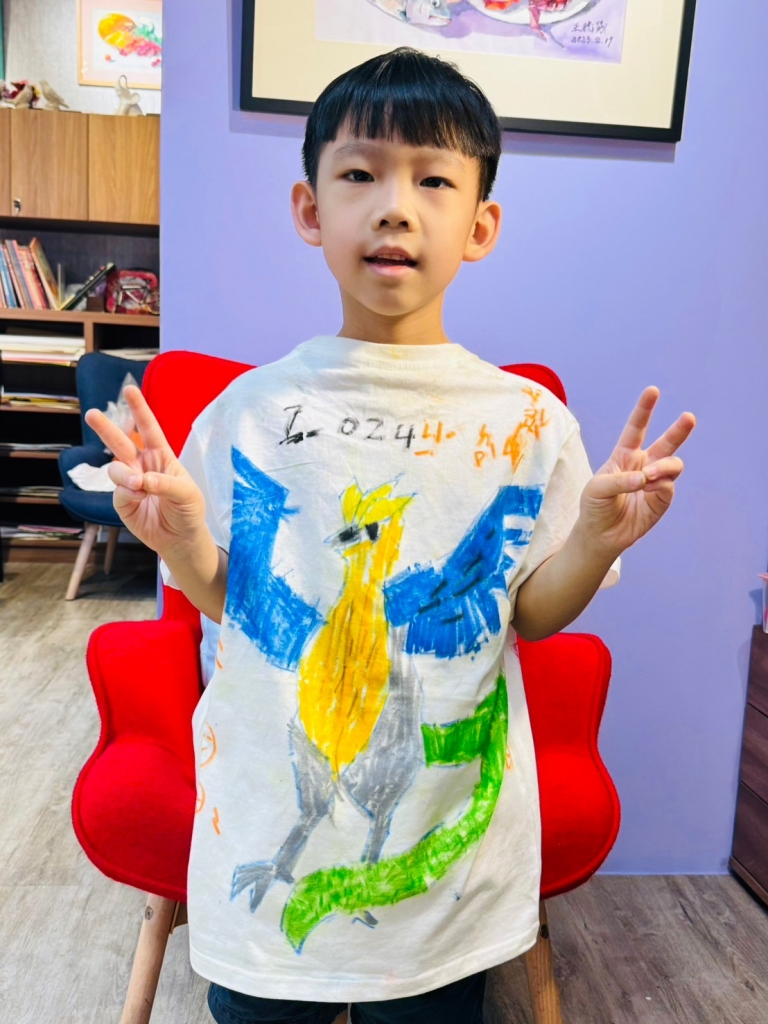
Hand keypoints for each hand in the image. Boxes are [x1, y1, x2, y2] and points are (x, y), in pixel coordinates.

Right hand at [84, 385, 207, 554]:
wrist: (181, 538)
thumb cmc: (189, 510)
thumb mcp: (187, 494)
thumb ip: (165, 484)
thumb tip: (141, 479)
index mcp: (161, 456)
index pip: (148, 428)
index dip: (139, 409)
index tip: (129, 390)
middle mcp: (142, 466)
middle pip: (120, 442)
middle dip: (106, 428)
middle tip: (91, 414)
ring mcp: (130, 483)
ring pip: (115, 469)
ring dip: (124, 475)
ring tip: (138, 485)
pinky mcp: (123, 502)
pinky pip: (118, 492)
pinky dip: (127, 493)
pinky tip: (139, 498)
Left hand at [578, 387, 695, 555]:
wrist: (601, 534)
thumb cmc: (595, 506)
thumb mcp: (597, 489)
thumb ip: (620, 480)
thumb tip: (646, 477)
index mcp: (625, 454)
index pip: (636, 428)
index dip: (645, 410)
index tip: (653, 391)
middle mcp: (644, 464)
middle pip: (667, 443)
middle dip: (679, 430)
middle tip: (689, 418)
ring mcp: (655, 481)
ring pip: (672, 464)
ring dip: (664, 467)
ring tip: (650, 475)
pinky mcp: (662, 499)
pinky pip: (668, 486)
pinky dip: (660, 486)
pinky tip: (648, 490)